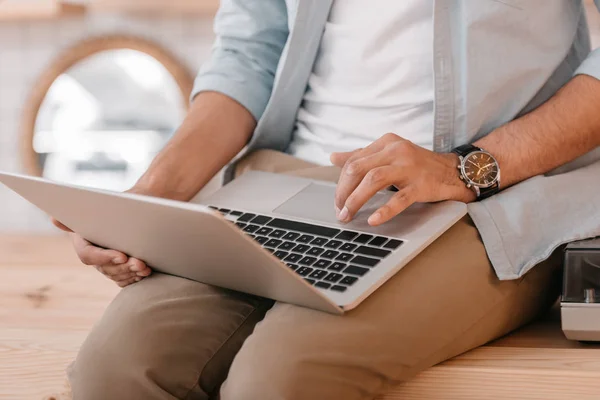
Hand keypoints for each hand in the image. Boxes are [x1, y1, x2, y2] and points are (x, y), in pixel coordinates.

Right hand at [51, 188, 151, 287]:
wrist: (136, 210)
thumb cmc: (118, 205)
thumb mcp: (103, 206)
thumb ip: (81, 214)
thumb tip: (54, 220)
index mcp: (83, 240)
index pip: (89, 254)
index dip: (105, 257)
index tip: (122, 256)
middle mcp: (94, 255)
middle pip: (105, 268)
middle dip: (123, 266)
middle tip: (139, 262)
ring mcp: (106, 265)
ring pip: (116, 275)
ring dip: (131, 273)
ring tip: (145, 267)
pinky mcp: (120, 270)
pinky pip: (125, 280)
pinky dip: (135, 277)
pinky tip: (145, 272)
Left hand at [330, 133, 474, 225]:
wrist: (454, 171)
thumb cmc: (417, 165)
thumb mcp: (389, 155)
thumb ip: (362, 156)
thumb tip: (333, 157)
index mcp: (386, 142)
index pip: (353, 160)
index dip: (341, 182)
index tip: (337, 200)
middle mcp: (396, 150)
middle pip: (358, 169)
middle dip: (343, 191)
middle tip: (339, 210)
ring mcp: (409, 167)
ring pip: (373, 180)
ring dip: (355, 200)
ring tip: (348, 215)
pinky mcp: (421, 184)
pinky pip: (399, 198)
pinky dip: (384, 210)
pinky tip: (373, 220)